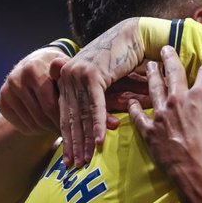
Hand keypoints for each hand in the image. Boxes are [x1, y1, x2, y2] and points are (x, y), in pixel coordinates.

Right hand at [0, 47, 67, 135]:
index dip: (63, 118)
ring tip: (59, 128)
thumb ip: (63, 72)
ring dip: (47, 130)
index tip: (75, 126)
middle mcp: (16, 80)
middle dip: (56, 126)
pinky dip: (34, 130)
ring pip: (31, 124)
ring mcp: (6, 91)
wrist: (37, 64)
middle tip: (69, 132)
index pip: (49, 104)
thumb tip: (57, 64)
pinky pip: (20, 126)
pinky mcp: (0, 102)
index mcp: (33, 70)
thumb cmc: (58, 71)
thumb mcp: (64, 69)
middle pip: (40, 116)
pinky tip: (46, 126)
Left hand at [55, 17, 142, 166]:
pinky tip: (98, 142)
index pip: (66, 114)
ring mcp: (77, 75)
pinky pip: (94, 106)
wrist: (135, 36)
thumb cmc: (124, 57)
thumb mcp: (104, 79)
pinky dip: (96, 125)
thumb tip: (92, 118)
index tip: (70, 158)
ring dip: (83, 141)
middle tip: (74, 166)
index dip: (68, 138)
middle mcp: (68, 76)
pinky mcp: (91, 75)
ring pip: (80, 115)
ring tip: (85, 160)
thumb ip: (94, 95)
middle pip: (70, 117)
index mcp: (67, 78)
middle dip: (73, 145)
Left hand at [129, 45, 201, 182]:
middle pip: (173, 73)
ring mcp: (162, 115)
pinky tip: (131, 102)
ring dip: (153, 76)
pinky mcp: (150, 131)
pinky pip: (139, 116)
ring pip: (154, 89)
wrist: (200, 177)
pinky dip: (134, 107)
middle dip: (170, 59)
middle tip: (166, 49)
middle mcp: (179, 100)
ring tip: (150, 66)